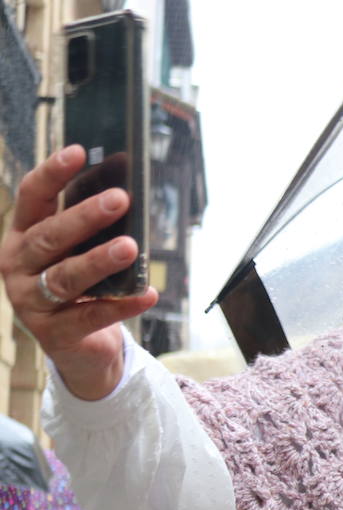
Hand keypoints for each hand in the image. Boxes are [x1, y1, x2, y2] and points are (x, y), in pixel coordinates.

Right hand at [0, 145, 157, 400]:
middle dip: (85, 217)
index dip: (52, 174)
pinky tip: (148, 294)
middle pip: (50, 237)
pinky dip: (123, 305)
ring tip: (131, 247)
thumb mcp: (80, 255)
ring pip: (66, 277)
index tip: (78, 152)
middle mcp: (17, 266)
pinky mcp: (54, 333)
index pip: (32, 199)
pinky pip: (91, 316)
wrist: (79, 347)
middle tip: (120, 199)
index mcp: (22, 237)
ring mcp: (31, 301)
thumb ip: (92, 232)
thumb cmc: (82, 288)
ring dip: (100, 260)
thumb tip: (124, 195)